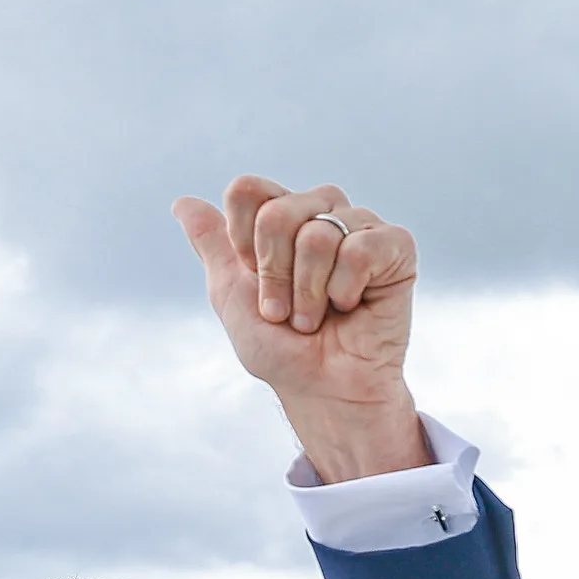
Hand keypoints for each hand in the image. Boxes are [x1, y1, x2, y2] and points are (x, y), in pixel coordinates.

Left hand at [173, 176, 428, 481]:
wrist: (322, 387)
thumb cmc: (280, 347)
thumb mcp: (231, 293)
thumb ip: (211, 243)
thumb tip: (182, 202)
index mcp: (280, 217)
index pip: (248, 191)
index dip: (242, 243)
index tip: (252, 280)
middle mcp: (320, 212)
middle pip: (277, 213)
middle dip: (272, 274)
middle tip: (285, 309)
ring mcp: (360, 226)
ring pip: (318, 234)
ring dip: (308, 291)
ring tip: (316, 316)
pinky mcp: (396, 246)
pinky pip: (360, 250)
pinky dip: (345, 290)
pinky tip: (351, 306)